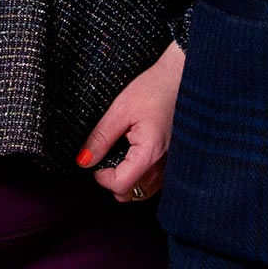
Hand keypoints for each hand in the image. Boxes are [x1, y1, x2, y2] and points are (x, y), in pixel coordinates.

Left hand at [77, 43, 183, 201]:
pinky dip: (143, 174)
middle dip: (115, 181)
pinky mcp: (176, 158)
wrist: (183, 75)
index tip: (95, 161)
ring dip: (130, 180)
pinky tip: (136, 156)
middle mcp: (165, 164)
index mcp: (150, 153)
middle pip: (132, 194)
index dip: (102, 177)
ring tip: (122, 156)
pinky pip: (156, 179)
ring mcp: (173, 163)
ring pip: (145, 190)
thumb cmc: (154, 87)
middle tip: (107, 158)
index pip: (121, 186)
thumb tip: (84, 161)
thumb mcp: (120, 109)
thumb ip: (101, 138)